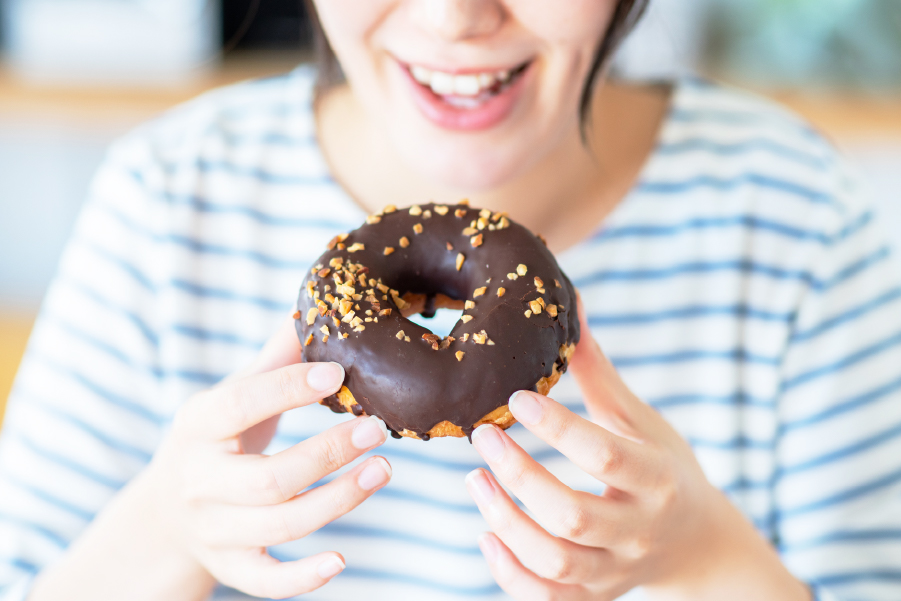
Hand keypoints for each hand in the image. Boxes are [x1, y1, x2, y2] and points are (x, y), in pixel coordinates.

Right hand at [149, 316, 392, 598]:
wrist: (162, 514)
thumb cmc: (213, 441)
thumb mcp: (228, 398)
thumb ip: (273, 361)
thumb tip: (312, 306)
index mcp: (198, 426)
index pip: (240, 405)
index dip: (288, 388)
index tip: (338, 372)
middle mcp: (201, 482)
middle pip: (270, 478)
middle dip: (328, 454)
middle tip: (378, 429)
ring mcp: (214, 530)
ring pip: (280, 526)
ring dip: (337, 501)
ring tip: (383, 470)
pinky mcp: (230, 567)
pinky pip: (266, 581)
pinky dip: (302, 577)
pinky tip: (341, 560)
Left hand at [465, 299, 810, 600]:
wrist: (696, 544)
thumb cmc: (664, 469)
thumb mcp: (642, 421)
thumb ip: (599, 375)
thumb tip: (572, 307)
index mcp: (658, 480)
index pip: (606, 455)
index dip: (558, 427)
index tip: (516, 397)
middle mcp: (639, 531)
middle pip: (572, 514)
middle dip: (520, 475)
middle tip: (483, 435)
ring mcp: (616, 571)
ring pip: (555, 562)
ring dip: (505, 522)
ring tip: (473, 480)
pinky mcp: (596, 595)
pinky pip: (549, 599)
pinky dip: (511, 573)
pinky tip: (485, 534)